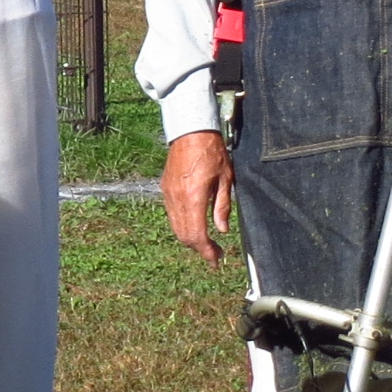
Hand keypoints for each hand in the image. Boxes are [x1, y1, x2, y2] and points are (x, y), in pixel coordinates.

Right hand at [162, 130, 235, 263]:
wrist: (190, 132)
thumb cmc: (212, 152)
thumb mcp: (225, 179)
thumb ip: (222, 206)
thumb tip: (222, 230)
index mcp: (194, 198)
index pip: (197, 235)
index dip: (207, 251)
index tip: (217, 259)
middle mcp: (178, 200)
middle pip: (184, 235)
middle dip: (199, 249)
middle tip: (215, 254)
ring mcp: (169, 195)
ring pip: (176, 227)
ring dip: (190, 239)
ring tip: (206, 243)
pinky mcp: (165, 189)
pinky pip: (172, 215)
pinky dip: (183, 226)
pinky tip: (195, 225)